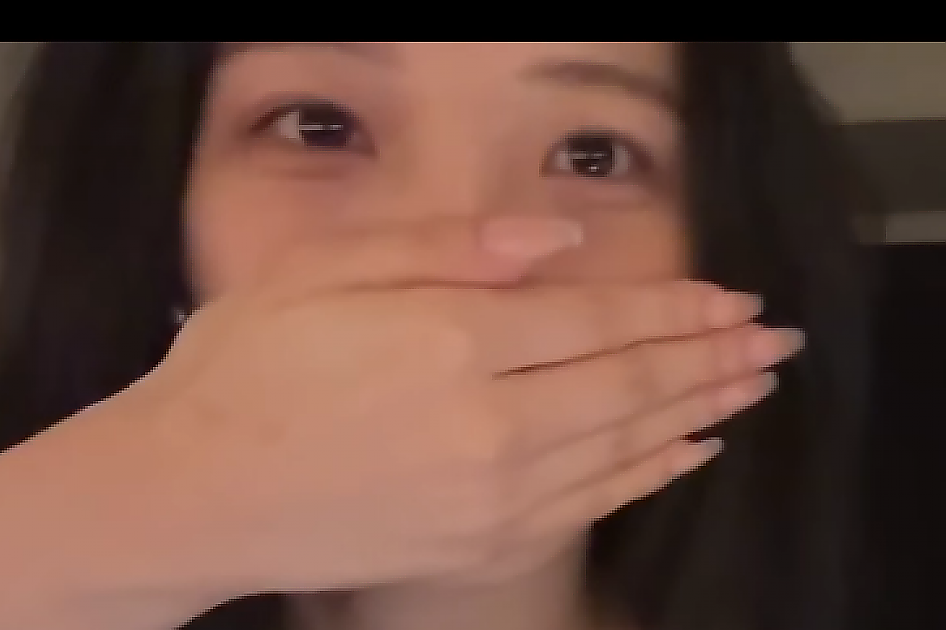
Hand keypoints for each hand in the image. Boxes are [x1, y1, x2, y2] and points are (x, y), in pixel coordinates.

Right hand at [120, 212, 798, 594]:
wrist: (189, 494)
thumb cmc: (241, 371)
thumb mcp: (320, 271)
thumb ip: (443, 248)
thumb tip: (555, 240)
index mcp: (449, 339)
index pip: (596, 316)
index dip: (673, 306)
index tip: (729, 298)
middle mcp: (488, 422)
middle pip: (632, 382)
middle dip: (711, 357)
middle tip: (771, 341)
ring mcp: (489, 496)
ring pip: (626, 445)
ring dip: (700, 411)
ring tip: (751, 386)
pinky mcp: (478, 545)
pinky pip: (592, 505)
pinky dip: (651, 474)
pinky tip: (687, 452)